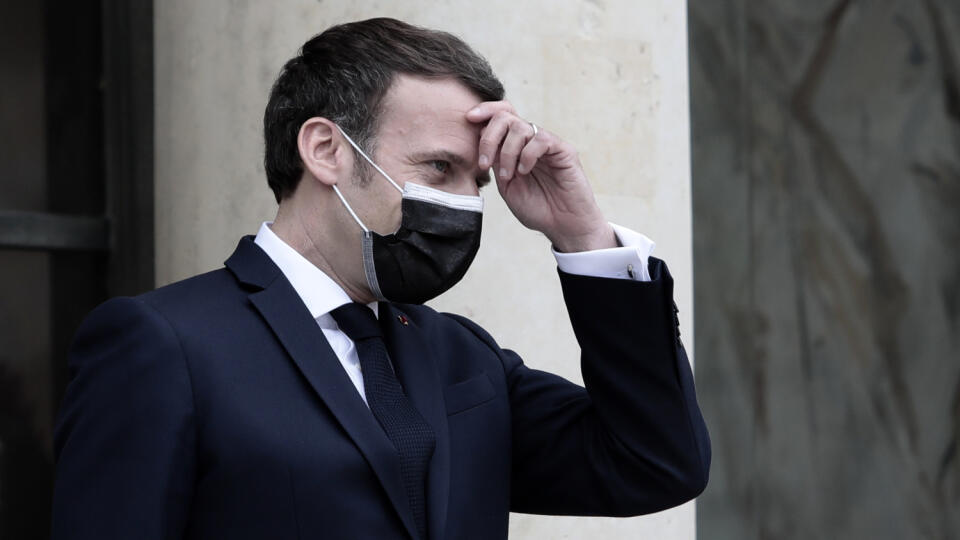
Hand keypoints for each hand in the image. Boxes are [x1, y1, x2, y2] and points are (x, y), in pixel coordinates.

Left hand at [466, 101, 615, 252]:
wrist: (564, 226)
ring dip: (507, 152)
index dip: (485, 111)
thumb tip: (480, 138)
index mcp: (516, 147)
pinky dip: (526, 155)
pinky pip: (541, 139)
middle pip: (506, 116)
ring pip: (520, 127)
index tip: (469, 119)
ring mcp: (548, 144)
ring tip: (509, 176)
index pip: (501, 115)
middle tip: (485, 164)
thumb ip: (496, 163)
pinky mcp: (564, 151)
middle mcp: (531, 141)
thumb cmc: (538, 209)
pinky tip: (525, 172)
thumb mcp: (507, 186)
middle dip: (489, 138)